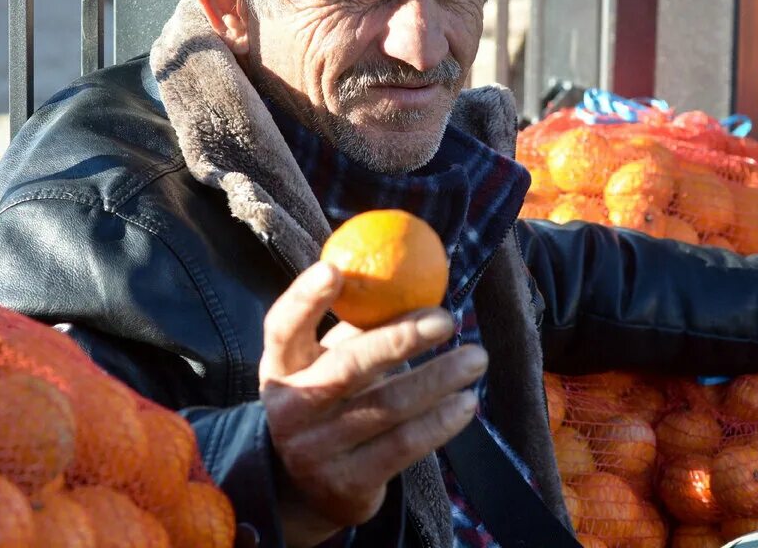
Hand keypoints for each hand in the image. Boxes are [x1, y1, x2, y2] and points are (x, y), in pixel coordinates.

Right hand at [259, 262, 485, 546]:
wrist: (305, 487)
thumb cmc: (329, 398)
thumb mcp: (327, 361)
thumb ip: (357, 326)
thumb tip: (412, 280)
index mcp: (281, 366)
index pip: (283, 327)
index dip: (304, 298)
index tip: (334, 269)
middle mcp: (290, 409)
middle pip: (348, 368)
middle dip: (401, 339)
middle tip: (446, 320)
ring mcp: (316, 450)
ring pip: (388, 407)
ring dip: (439, 378)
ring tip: (476, 358)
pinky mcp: (347, 484)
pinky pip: (403, 446)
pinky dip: (441, 421)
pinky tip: (466, 403)